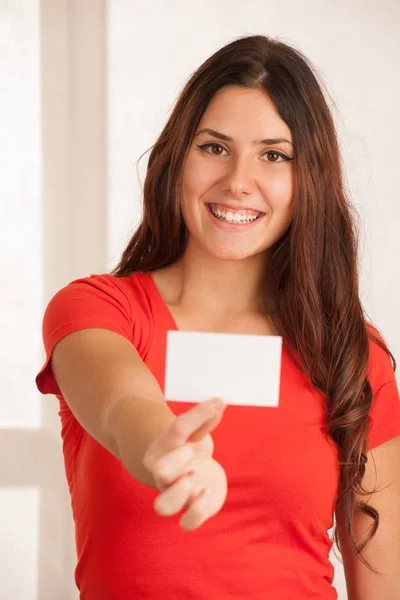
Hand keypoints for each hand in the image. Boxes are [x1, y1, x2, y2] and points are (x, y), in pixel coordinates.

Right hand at [143, 397, 227, 530]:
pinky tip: (207, 492)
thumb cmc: (189, 447)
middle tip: (192, 459)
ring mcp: (176, 494)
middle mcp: (164, 475)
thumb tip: (220, 401)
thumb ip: (204, 417)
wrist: (184, 472)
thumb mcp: (195, 430)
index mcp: (162, 448)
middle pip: (160, 473)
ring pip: (164, 506)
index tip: (216, 409)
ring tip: (195, 480)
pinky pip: (187, 523)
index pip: (175, 432)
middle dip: (175, 465)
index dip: (197, 419)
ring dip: (180, 494)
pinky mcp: (192, 510)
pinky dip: (196, 512)